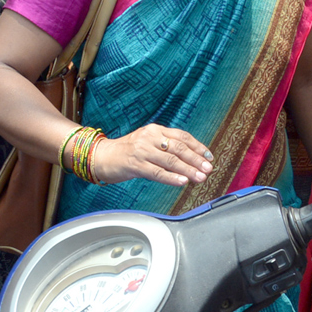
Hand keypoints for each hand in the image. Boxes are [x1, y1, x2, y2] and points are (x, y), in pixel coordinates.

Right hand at [95, 124, 212, 185]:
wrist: (102, 156)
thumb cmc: (127, 151)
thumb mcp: (148, 142)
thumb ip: (166, 147)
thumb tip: (190, 159)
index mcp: (155, 129)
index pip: (182, 136)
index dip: (198, 147)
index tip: (209, 157)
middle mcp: (150, 137)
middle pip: (179, 148)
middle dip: (196, 159)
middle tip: (208, 169)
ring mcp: (142, 150)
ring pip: (170, 160)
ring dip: (188, 170)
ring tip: (200, 177)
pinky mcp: (135, 164)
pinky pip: (157, 172)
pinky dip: (171, 177)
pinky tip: (182, 182)